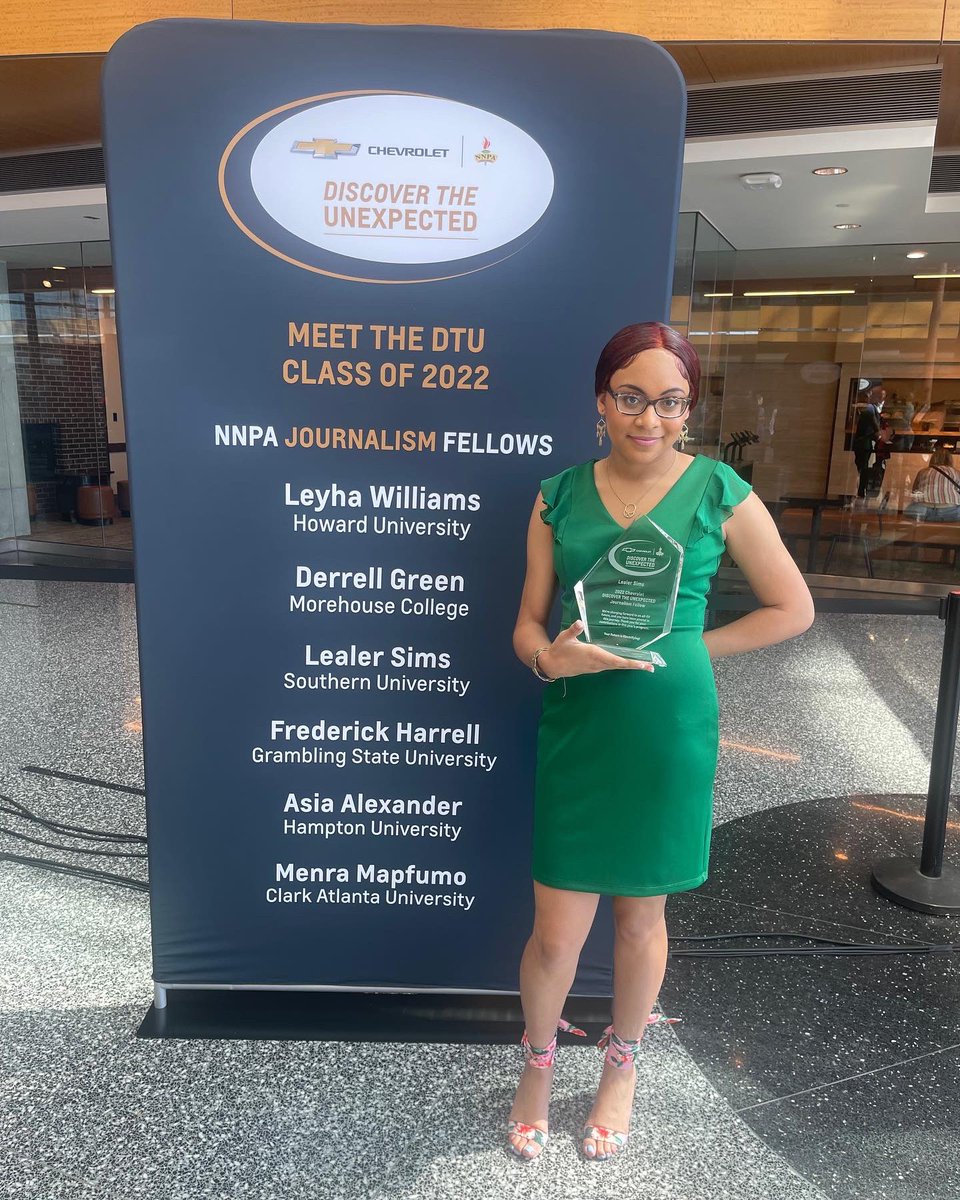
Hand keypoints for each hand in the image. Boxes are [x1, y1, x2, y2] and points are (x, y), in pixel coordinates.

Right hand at [539, 620, 654, 678]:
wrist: (552, 665)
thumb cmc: (559, 650)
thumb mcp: (564, 638)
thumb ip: (573, 630)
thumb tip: (580, 622)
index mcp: (594, 655)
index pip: (615, 660)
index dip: (630, 662)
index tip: (643, 664)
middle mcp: (598, 663)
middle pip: (620, 665)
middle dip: (636, 666)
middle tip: (652, 666)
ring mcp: (596, 667)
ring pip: (616, 666)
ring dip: (630, 665)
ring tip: (644, 664)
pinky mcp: (594, 667)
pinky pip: (611, 666)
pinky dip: (621, 664)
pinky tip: (626, 661)